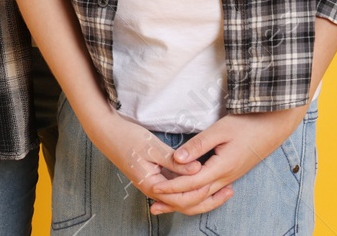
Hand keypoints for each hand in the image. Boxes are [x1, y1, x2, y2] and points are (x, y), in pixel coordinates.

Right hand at [79, 105, 232, 214]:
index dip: (201, 192)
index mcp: (153, 186)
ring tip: (224, 189)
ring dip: (203, 195)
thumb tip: (197, 169)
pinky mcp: (158, 177)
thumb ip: (175, 161)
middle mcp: (155, 190)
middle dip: (209, 200)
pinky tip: (205, 182)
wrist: (107, 132)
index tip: (218, 182)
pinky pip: (178, 189)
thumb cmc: (127, 138)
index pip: (183, 199)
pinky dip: (192, 188)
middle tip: (229, 191)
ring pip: (183, 198)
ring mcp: (156, 184)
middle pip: (186, 204)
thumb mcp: (153, 148)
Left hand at [146, 107, 306, 214]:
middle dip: (174, 201)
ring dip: (184, 201)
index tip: (154, 188)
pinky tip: (186, 194)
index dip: (171, 187)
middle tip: (154, 204)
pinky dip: (196, 196)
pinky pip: (210, 193)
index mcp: (222, 167)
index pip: (191, 183)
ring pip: (204, 198)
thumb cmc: (245, 125)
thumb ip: (197, 145)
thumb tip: (177, 159)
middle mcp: (225, 178)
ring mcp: (229, 178)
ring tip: (165, 203)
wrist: (272, 127)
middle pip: (197, 197)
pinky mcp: (230, 175)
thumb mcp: (219, 130)